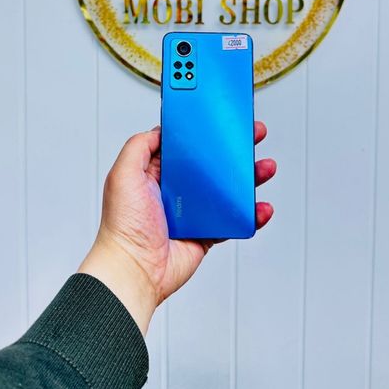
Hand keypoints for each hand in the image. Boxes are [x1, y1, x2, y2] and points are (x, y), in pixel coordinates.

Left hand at [78, 121, 276, 333]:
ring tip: (265, 167)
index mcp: (156, 172)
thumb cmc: (123, 226)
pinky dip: (251, 214)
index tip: (221, 118)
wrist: (134, 269)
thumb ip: (139, 146)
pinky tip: (262, 207)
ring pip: (227, 190)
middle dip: (234, 149)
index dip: (203, 131)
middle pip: (212, 164)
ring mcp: (193, 212)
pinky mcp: (206, 233)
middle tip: (252, 134)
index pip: (185, 145)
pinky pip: (234, 220)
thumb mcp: (123, 174)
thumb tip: (161, 129)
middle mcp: (176, 190)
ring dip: (249, 178)